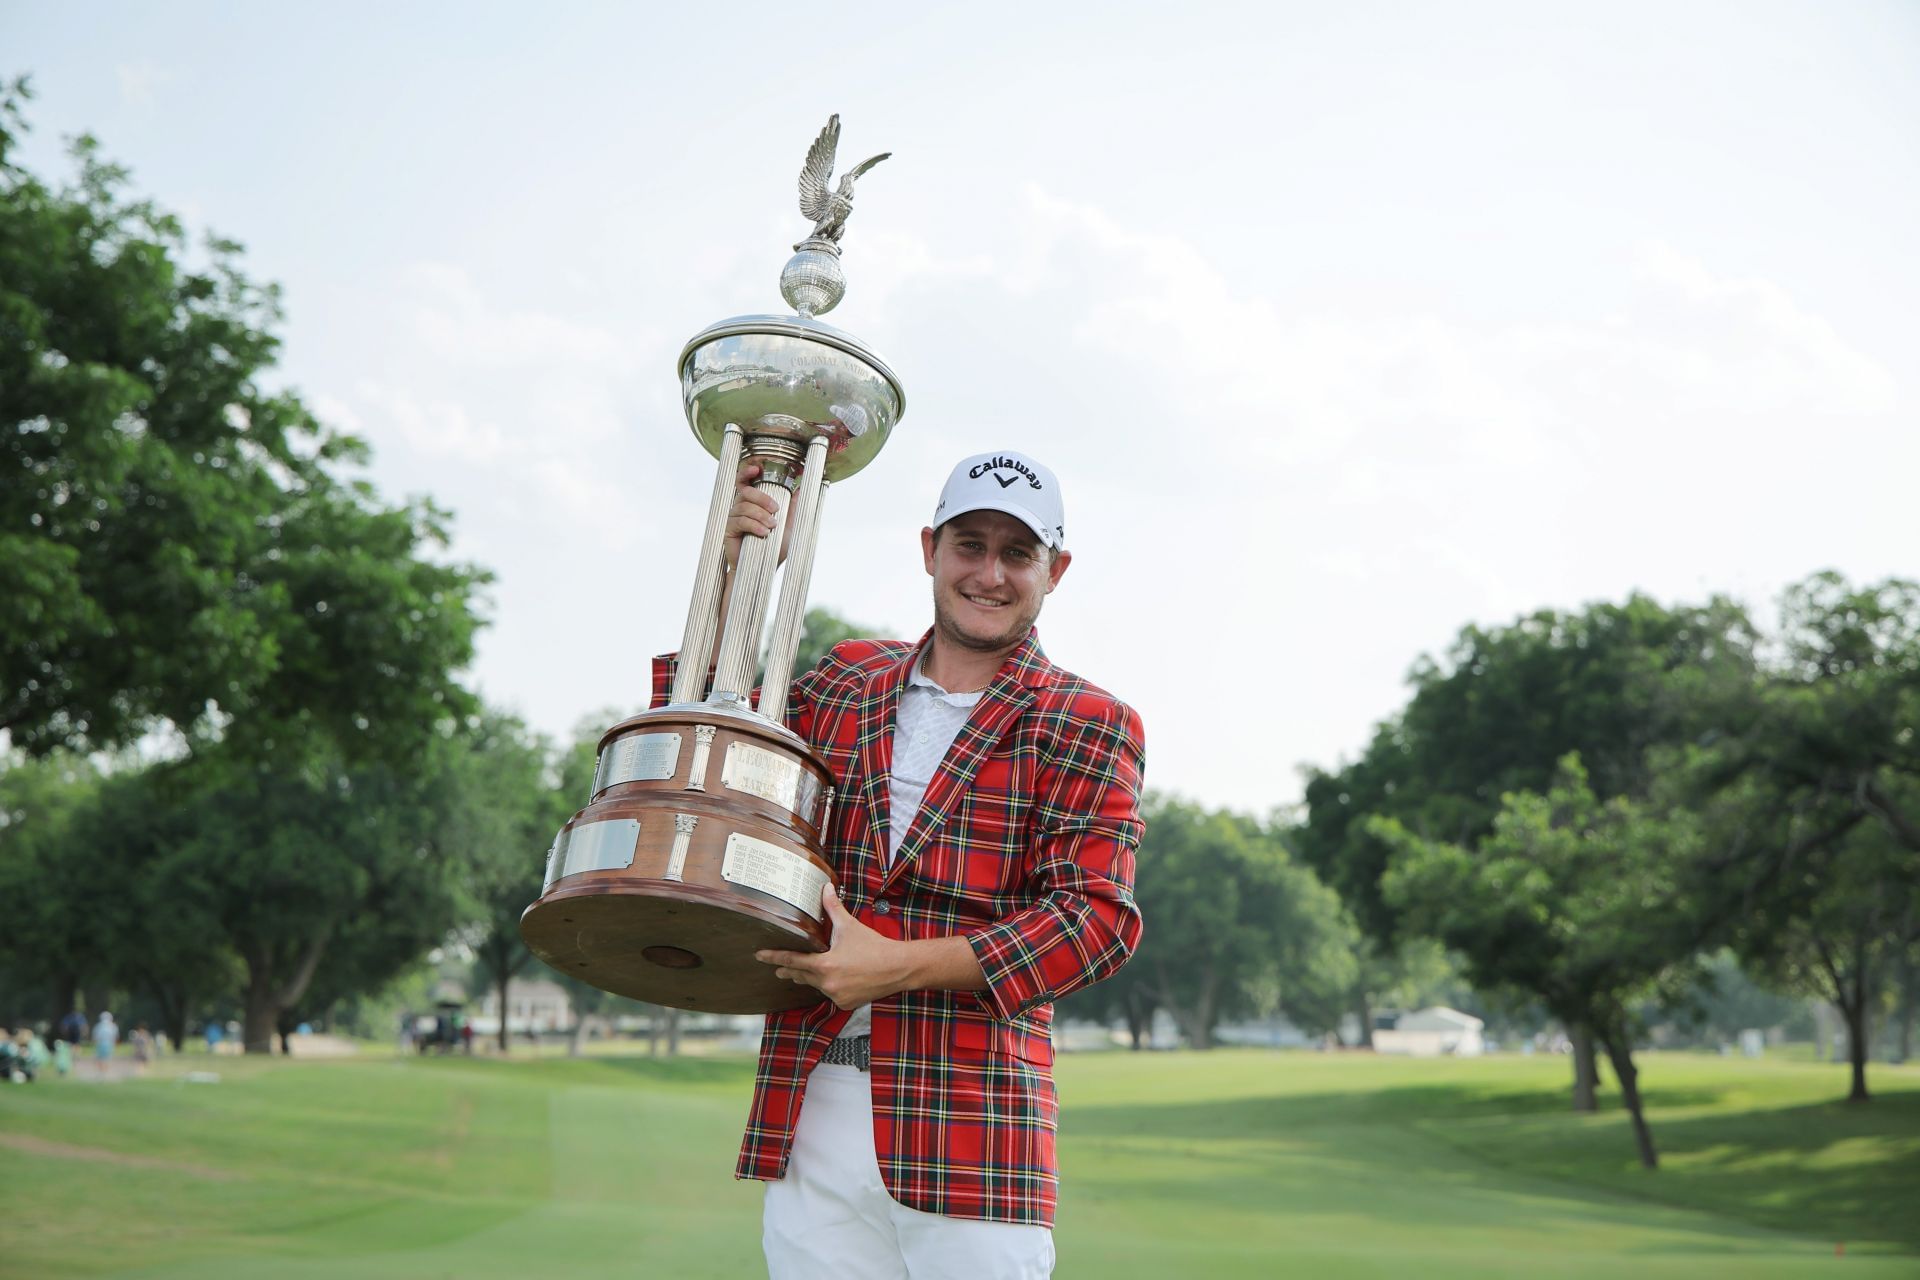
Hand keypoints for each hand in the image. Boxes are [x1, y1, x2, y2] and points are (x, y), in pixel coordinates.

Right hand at [724, 461, 783, 569]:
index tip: (756, 468)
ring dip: (761, 515)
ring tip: (772, 527)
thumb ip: (793, 507)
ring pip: (744, 506)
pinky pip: (740, 521)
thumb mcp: (789, 525)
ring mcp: (733, 518)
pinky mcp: (729, 530)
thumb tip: (802, 488)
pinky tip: (763, 533)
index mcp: (753, 503)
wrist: (764, 570)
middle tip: (776, 510)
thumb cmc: (774, 549)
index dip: (747, 472)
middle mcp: (741, 508)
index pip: (745, 482)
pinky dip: (754, 525)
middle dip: (762, 498)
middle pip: (746, 492)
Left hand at [756, 886, 909, 1010]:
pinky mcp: (847, 1004)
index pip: (792, 960)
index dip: (775, 957)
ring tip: (800, 973)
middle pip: (801, 976)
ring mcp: (837, 995)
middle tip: (778, 969)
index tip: (760, 955)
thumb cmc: (874, 946)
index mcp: (824, 964)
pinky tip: (835, 979)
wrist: (898, 968)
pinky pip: (832, 994)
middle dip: (789, 971)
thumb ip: (833, 907)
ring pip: (817, 985)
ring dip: (812, 978)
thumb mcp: (850, 926)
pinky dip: (831, 986)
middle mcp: (827, 983)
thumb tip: (826, 887)